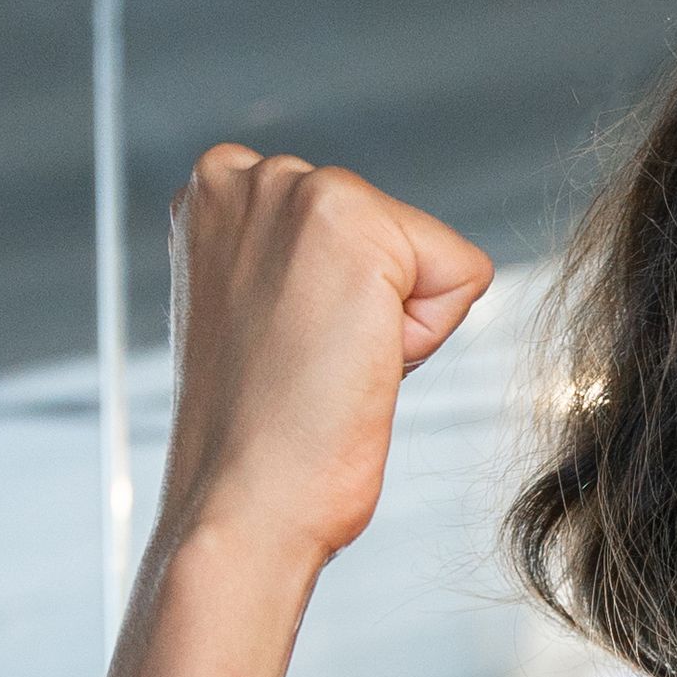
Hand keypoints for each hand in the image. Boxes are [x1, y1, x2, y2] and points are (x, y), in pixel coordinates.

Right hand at [148, 145, 493, 584]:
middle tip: (307, 362)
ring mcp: (296, 190)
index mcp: (214, 189)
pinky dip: (428, 335)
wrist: (242, 504)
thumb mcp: (254, 311)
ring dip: (394, 319)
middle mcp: (245, 173)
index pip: (348, 224)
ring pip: (425, 251)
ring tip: (325, 363)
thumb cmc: (254, 435)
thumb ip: (291, 259)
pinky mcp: (354, 224)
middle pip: (390, 228)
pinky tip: (355, 363)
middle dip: (368, 302)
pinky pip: (463, 273)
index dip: (335, 302)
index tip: (283, 348)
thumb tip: (350, 259)